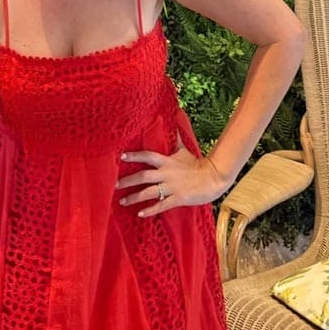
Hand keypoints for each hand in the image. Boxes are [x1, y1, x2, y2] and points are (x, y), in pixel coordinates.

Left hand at [115, 145, 230, 216]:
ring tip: (122, 201)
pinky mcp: (178, 199)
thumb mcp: (184, 149)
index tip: (121, 156)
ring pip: (149, 193)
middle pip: (143, 176)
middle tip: (114, 184)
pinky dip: (150, 210)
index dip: (134, 156)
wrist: (213, 177)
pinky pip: (161, 205)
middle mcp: (166, 173)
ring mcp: (171, 187)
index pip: (147, 156)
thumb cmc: (197, 163)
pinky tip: (140, 214)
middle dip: (127, 181)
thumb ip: (176, 137)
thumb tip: (176, 115)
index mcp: (167, 161)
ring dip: (134, 198)